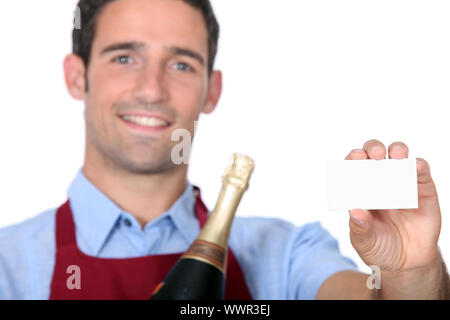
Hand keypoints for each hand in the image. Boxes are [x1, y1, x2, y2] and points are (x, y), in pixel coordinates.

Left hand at [346, 139, 441, 272]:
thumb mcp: (365, 242)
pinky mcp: (422, 189)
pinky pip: (421, 171)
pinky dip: (418, 165)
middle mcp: (378, 182)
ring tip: (396, 154)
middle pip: (373, 156)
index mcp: (359, 190)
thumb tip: (355, 211)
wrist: (409, 262)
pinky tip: (415, 166)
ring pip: (398, 157)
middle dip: (373, 149)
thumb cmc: (380, 247)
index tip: (354, 158)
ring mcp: (400, 183)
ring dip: (397, 150)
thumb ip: (360, 228)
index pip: (352, 168)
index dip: (353, 159)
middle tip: (374, 154)